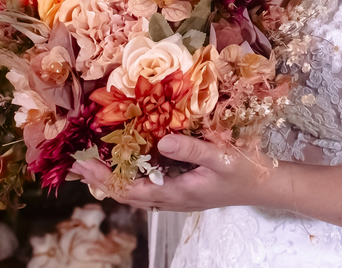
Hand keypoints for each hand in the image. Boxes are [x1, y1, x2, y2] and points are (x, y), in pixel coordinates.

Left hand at [69, 135, 277, 212]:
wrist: (264, 185)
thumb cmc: (244, 170)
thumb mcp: (221, 157)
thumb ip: (191, 150)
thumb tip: (161, 140)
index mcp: (176, 193)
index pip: (130, 189)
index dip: (104, 179)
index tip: (82, 166)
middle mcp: (171, 200)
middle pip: (127, 194)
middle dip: (100, 180)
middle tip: (77, 165)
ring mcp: (176, 198)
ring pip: (136, 193)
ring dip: (113, 181)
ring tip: (94, 166)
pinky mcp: (182, 190)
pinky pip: (148, 188)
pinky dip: (131, 178)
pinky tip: (128, 165)